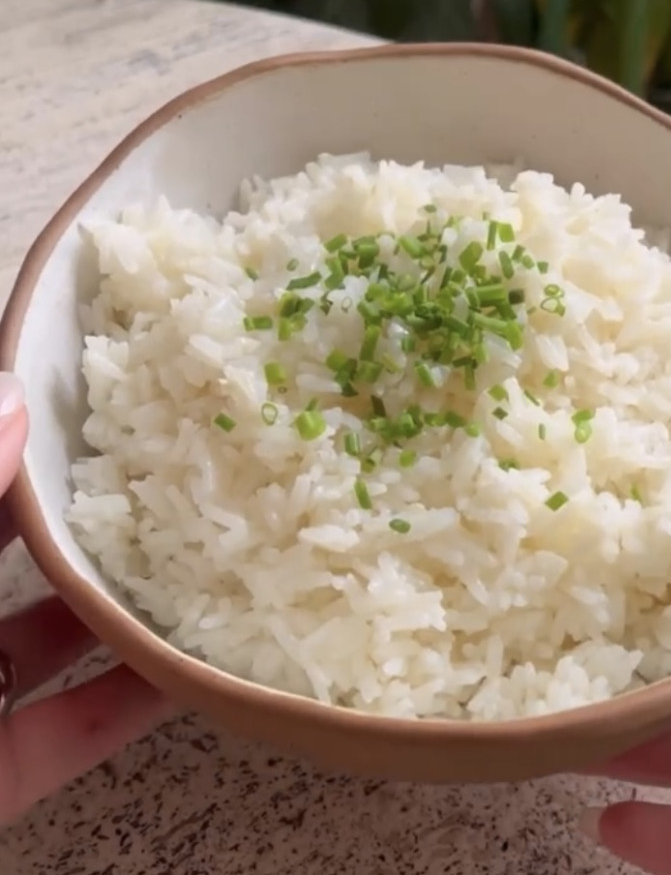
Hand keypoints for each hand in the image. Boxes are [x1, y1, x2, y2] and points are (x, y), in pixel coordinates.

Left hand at [0, 374, 169, 825]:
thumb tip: (9, 398)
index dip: (17, 438)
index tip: (85, 400)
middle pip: (7, 552)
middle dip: (80, 514)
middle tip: (160, 473)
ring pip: (44, 642)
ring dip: (115, 609)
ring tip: (191, 558)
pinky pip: (66, 733)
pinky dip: (125, 708)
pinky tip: (187, 672)